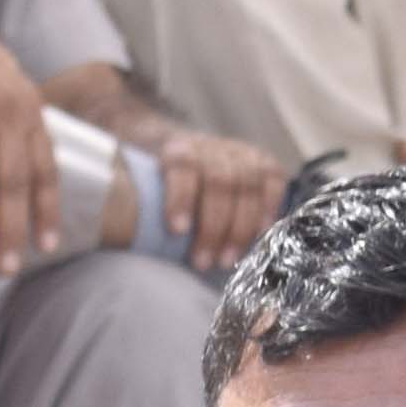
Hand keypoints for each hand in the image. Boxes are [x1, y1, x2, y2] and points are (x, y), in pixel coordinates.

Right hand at [0, 0, 59, 273]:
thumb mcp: (5, 84)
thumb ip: (18, 125)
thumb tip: (30, 173)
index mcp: (27, 107)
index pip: (44, 168)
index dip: (46, 210)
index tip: (47, 247)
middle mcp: (5, 109)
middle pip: (13, 181)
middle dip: (12, 229)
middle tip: (8, 267)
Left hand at [146, 127, 280, 267]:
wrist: (163, 143)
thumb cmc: (151, 180)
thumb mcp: (138, 186)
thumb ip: (141, 206)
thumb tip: (133, 240)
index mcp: (176, 148)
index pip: (182, 166)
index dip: (182, 197)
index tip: (176, 230)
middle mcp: (209, 147)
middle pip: (220, 181)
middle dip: (214, 226)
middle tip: (204, 262)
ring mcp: (236, 152)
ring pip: (247, 183)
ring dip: (240, 226)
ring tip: (227, 259)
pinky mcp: (258, 160)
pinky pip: (273, 178)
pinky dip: (270, 204)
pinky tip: (262, 231)